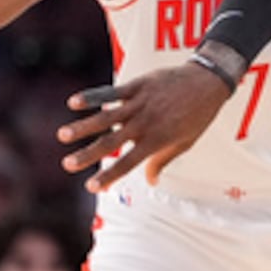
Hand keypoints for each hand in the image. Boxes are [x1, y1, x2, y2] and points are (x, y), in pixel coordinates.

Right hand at [58, 63, 230, 191]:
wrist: (207, 82)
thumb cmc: (197, 116)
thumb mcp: (185, 142)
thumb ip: (163, 160)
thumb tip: (151, 182)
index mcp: (157, 140)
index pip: (129, 163)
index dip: (109, 176)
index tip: (91, 188)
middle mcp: (145, 123)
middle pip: (111, 142)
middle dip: (88, 154)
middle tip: (67, 165)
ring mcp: (140, 103)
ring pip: (107, 117)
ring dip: (83, 127)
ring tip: (63, 135)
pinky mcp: (138, 86)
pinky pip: (112, 92)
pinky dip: (93, 97)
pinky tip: (74, 102)